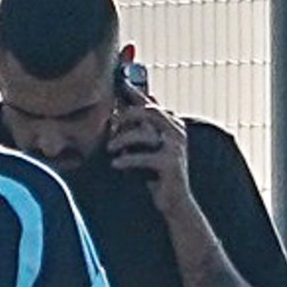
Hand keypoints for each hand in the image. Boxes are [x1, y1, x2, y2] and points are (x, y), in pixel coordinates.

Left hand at [107, 83, 191, 214]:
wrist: (175, 202)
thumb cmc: (157, 174)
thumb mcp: (148, 147)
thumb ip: (142, 128)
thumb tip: (125, 106)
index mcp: (173, 125)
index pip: (151, 104)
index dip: (136, 93)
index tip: (119, 84)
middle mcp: (177, 132)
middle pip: (149, 111)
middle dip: (127, 114)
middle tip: (110, 123)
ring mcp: (176, 148)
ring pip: (145, 134)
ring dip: (123, 139)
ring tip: (109, 148)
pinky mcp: (171, 164)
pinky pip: (144, 157)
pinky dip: (127, 159)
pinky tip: (116, 164)